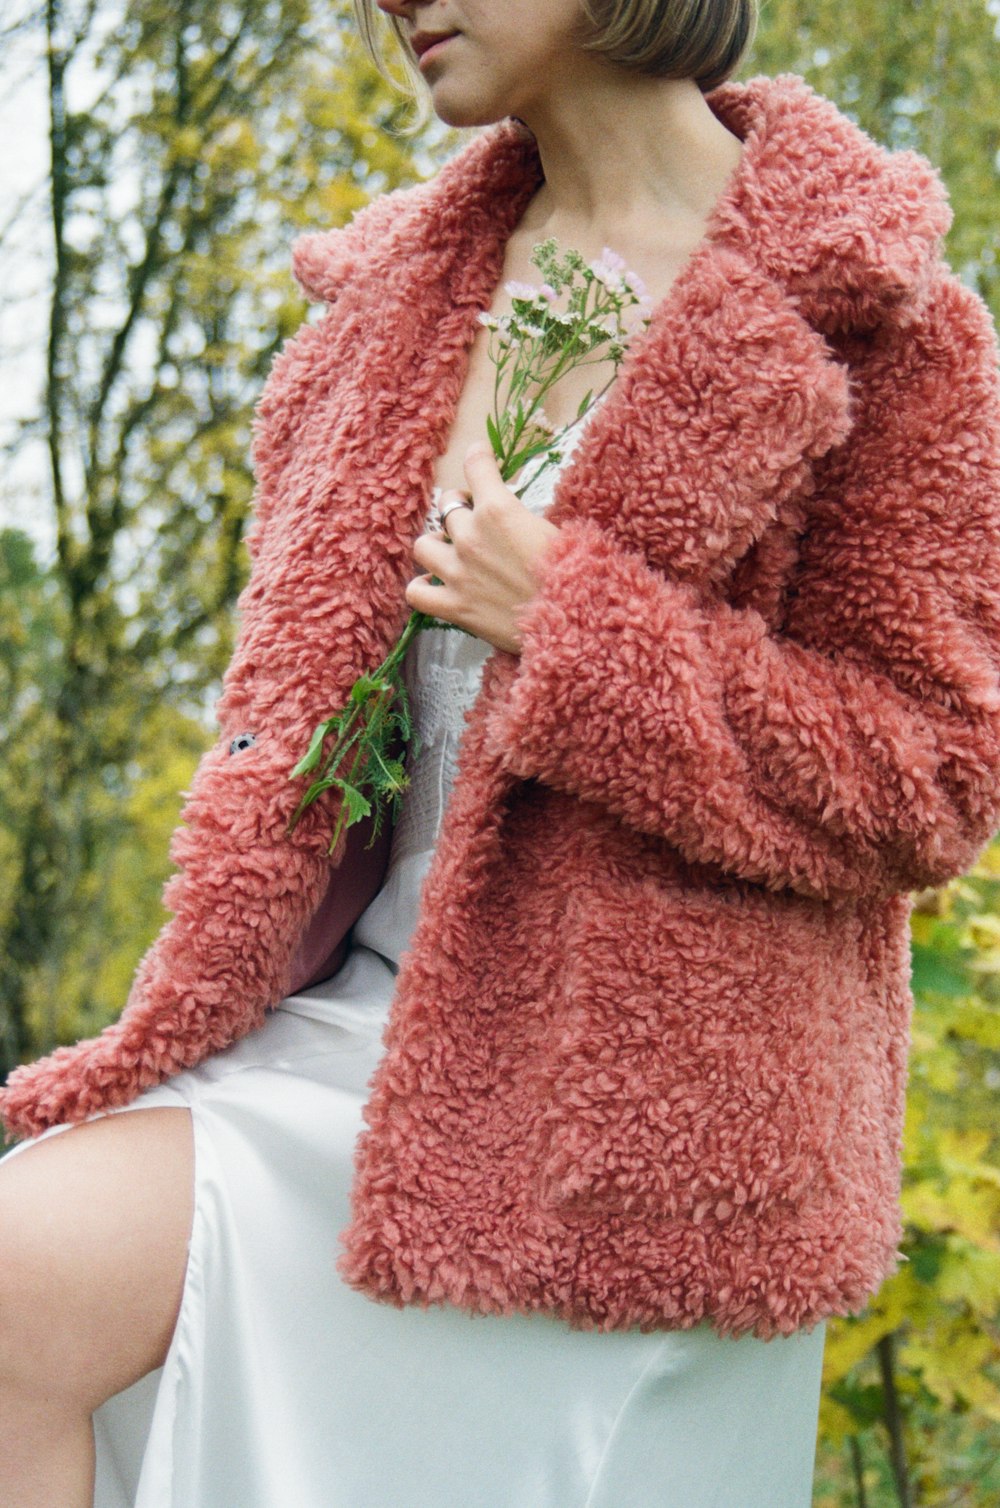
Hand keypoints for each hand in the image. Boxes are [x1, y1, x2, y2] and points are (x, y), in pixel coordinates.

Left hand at [405, 442, 560, 654]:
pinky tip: (433, 587)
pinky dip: (421, 588)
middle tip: (472, 518)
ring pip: (424, 546)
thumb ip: (524, 517)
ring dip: (436, 545)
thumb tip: (516, 516)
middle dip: (459, 507)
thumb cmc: (574, 574)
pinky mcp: (454, 607)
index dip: (478, 457)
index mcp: (499, 510)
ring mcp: (457, 572)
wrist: (572, 621)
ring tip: (450, 553)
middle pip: (447, 505)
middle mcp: (471, 536)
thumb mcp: (553, 530)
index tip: (479, 455)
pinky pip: (416, 593)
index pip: (476, 466)